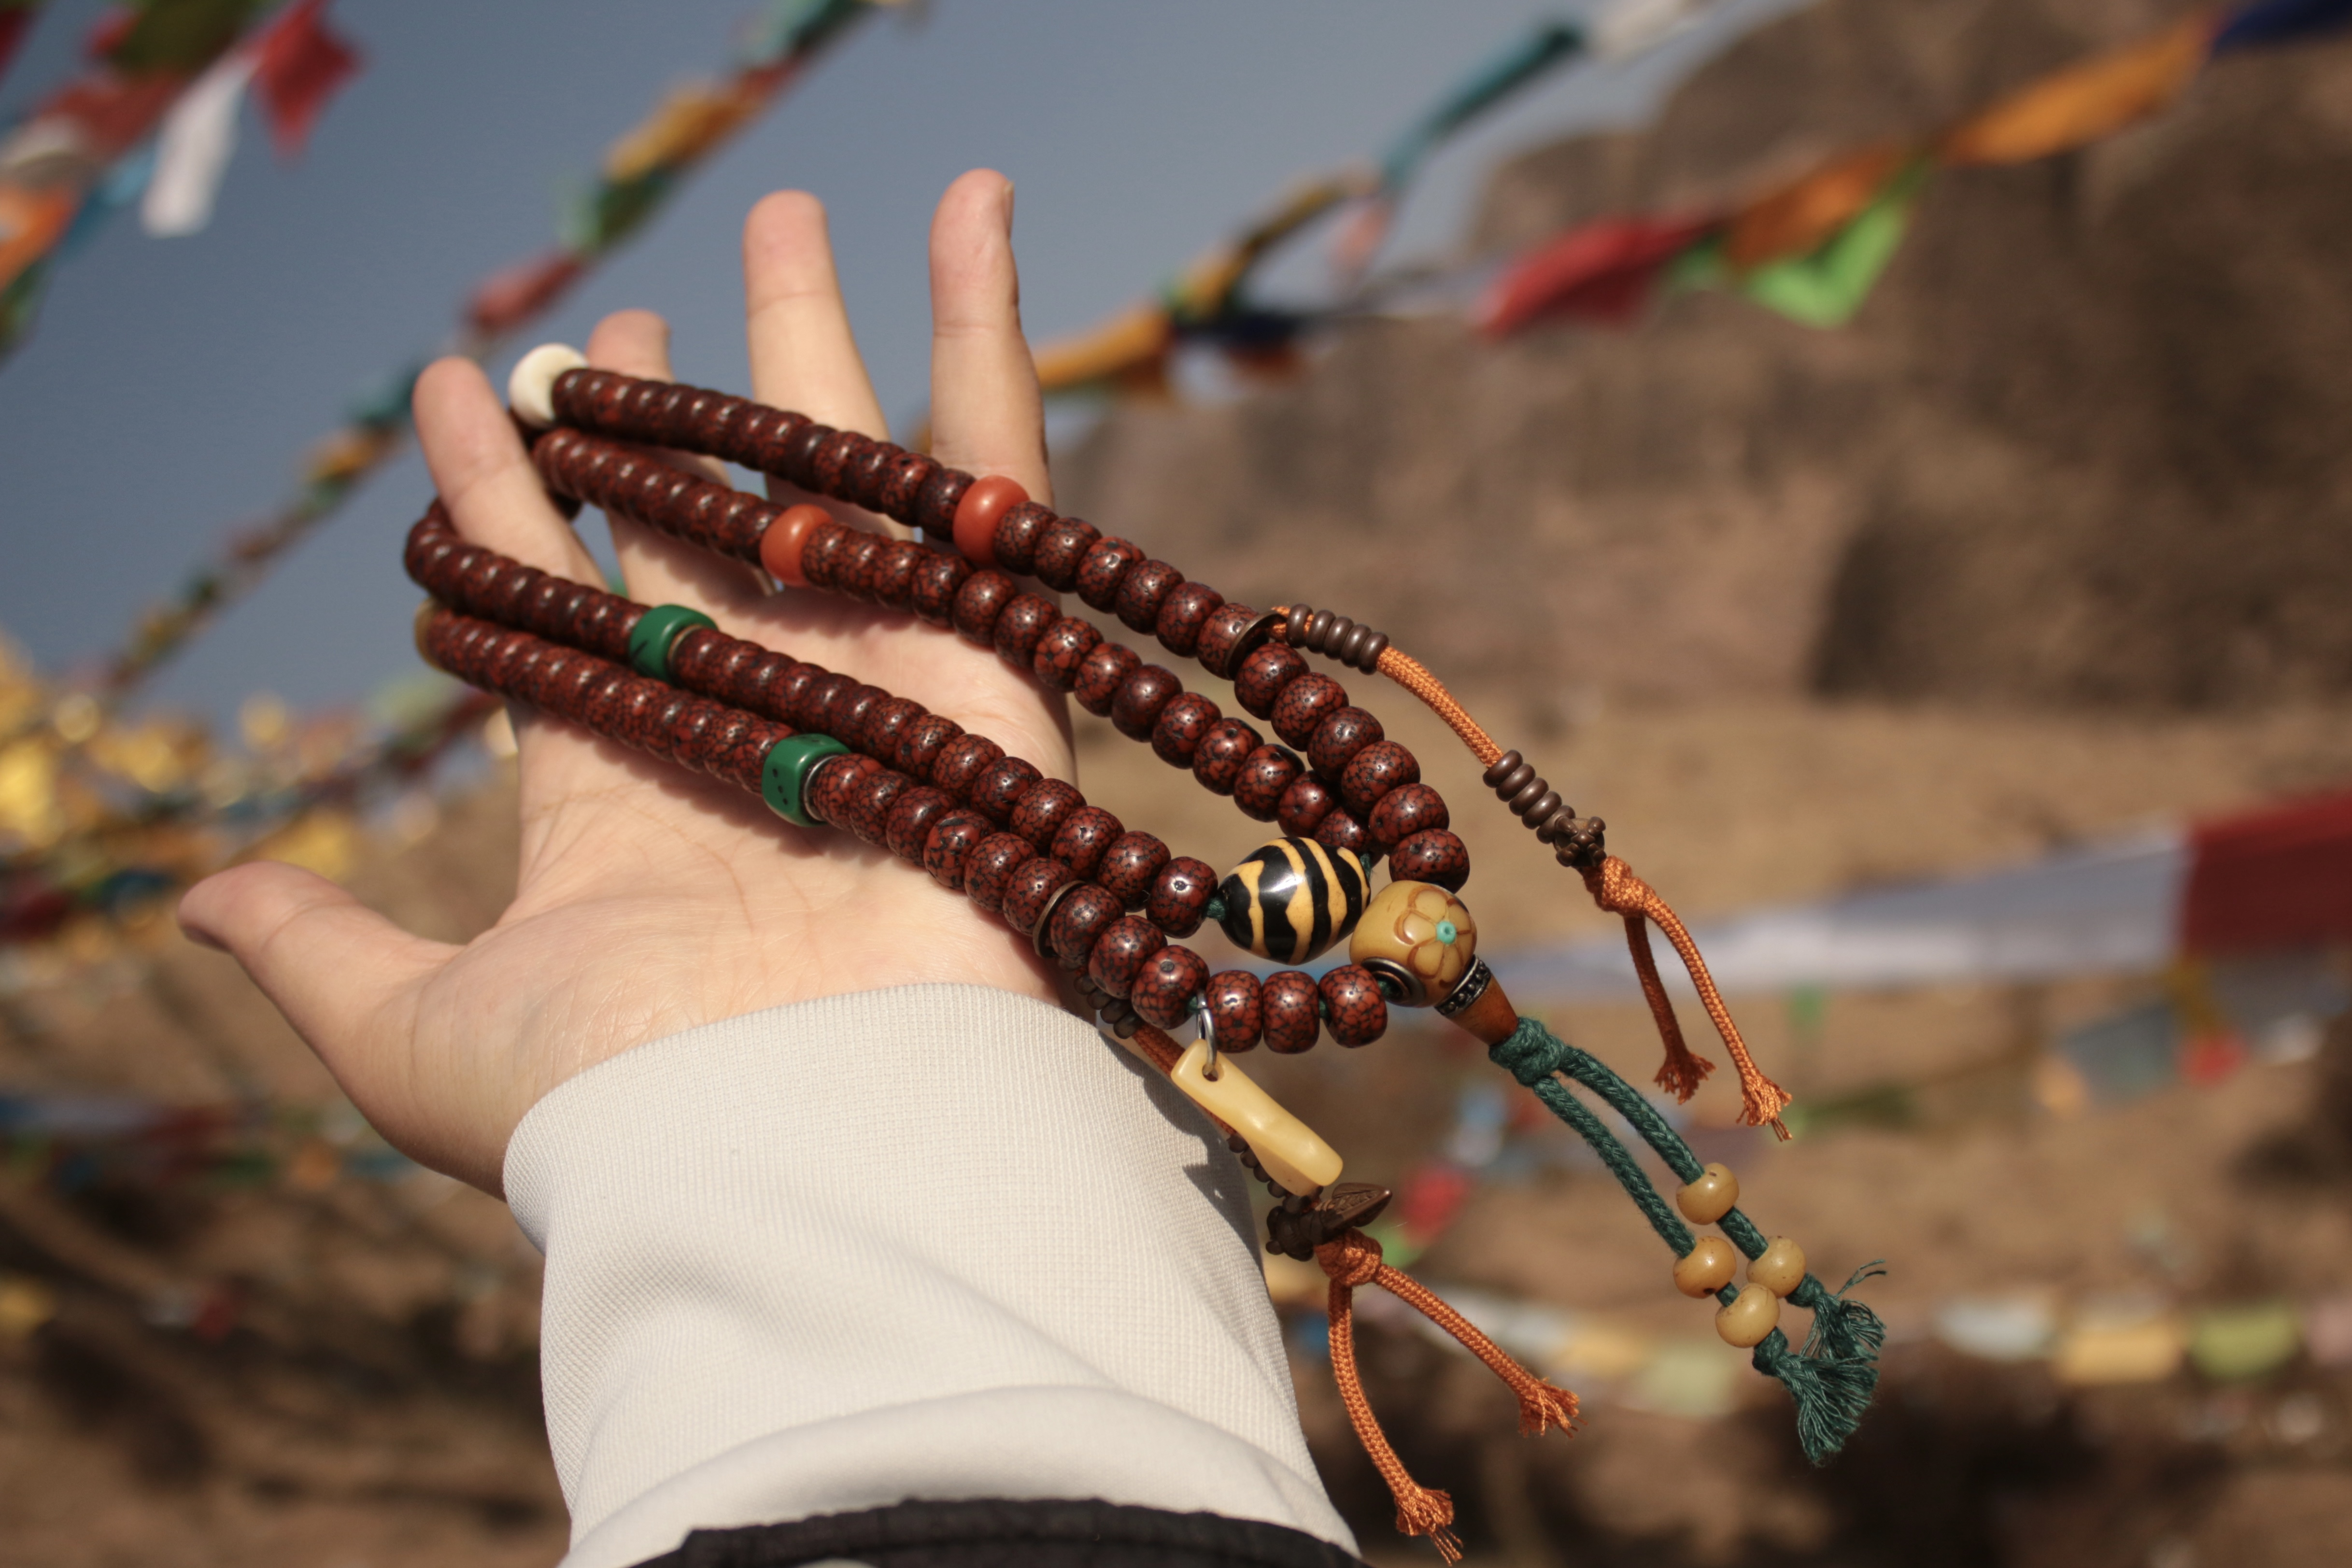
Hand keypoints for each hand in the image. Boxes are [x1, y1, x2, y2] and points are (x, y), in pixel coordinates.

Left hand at [180, 171, 1067, 1194]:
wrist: (817, 1141)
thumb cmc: (612, 1105)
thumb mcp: (411, 1034)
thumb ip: (318, 951)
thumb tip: (199, 903)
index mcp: (616, 785)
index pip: (550, 594)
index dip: (503, 489)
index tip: (467, 386)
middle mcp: (744, 713)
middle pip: (692, 515)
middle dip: (663, 405)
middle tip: (629, 311)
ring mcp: (865, 672)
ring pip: (830, 465)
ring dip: (818, 330)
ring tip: (791, 209)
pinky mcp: (983, 650)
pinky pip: (984, 465)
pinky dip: (985, 329)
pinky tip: (966, 212)